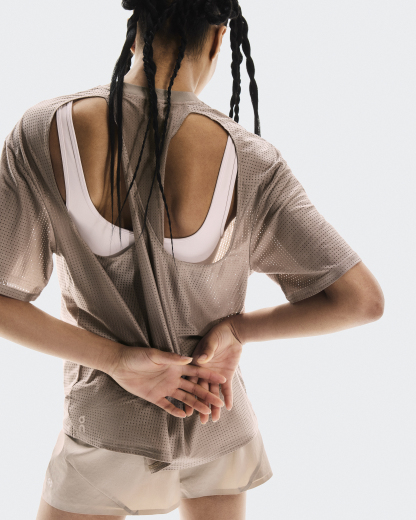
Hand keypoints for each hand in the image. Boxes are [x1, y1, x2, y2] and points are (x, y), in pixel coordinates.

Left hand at [108, 346, 226, 417]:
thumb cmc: (138, 355)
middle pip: (194, 388)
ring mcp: (164, 388)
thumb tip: (190, 359)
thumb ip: (172, 359)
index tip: (223, 379)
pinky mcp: (154, 396)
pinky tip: (184, 416)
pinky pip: (167, 405)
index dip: (209, 376)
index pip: (197, 372)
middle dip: (207, 395)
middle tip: (219, 403)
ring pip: (184, 398)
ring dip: (195, 405)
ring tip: (206, 411)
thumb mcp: (155, 355)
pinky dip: (175, 410)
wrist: (120, 364)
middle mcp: (173, 378)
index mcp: (176, 367)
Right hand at [183, 317, 242, 423]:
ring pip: (213, 393)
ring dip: (214, 405)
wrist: (232, 332)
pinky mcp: (226, 375)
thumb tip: (202, 359)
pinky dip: (228, 397)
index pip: (190, 384)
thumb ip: (207, 350)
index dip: (188, 397)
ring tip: (214, 419)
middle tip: (201, 421)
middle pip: (201, 392)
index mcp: (196, 365)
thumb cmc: (218, 334)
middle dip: (201, 406)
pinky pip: (227, 389)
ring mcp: (215, 375)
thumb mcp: (211, 341)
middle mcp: (204, 373)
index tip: (187, 411)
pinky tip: (228, 407)